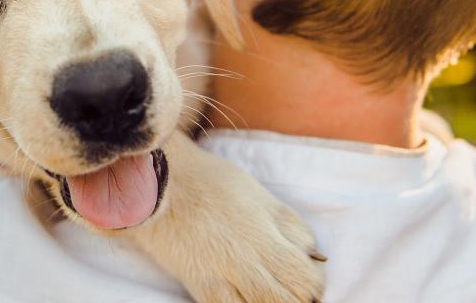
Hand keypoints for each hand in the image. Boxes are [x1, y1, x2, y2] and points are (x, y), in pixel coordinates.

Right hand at [128, 131, 326, 301]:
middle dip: (298, 299)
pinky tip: (245, 298)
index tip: (309, 274)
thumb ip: (290, 226)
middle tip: (293, 290)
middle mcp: (247, 264)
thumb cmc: (213, 183)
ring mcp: (222, 279)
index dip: (314, 282)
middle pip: (289, 301)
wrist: (161, 185)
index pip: (306, 279)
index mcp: (266, 237)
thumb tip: (314, 254)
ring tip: (269, 293)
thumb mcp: (261, 197)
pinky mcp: (199, 287)